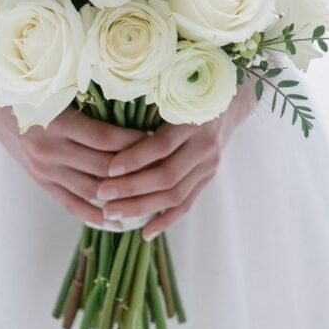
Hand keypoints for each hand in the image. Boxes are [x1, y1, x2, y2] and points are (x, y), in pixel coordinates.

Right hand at [0, 100, 143, 227]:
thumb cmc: (31, 91)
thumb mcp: (56, 89)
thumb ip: (88, 100)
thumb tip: (132, 104)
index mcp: (57, 123)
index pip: (104, 138)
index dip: (133, 142)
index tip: (157, 139)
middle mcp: (51, 150)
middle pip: (102, 167)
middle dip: (135, 170)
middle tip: (162, 168)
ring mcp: (46, 170)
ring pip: (90, 189)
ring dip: (120, 196)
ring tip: (150, 197)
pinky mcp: (42, 182)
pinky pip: (72, 204)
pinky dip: (96, 215)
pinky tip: (118, 220)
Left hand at [96, 83, 255, 240]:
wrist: (226, 104)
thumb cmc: (186, 96)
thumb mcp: (170, 96)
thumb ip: (146, 111)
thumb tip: (107, 133)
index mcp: (192, 121)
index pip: (161, 146)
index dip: (135, 159)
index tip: (108, 169)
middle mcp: (204, 145)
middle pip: (166, 175)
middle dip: (131, 188)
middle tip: (102, 195)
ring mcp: (208, 165)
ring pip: (175, 195)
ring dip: (141, 207)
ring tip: (112, 213)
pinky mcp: (208, 179)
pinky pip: (186, 205)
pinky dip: (165, 220)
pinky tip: (145, 233)